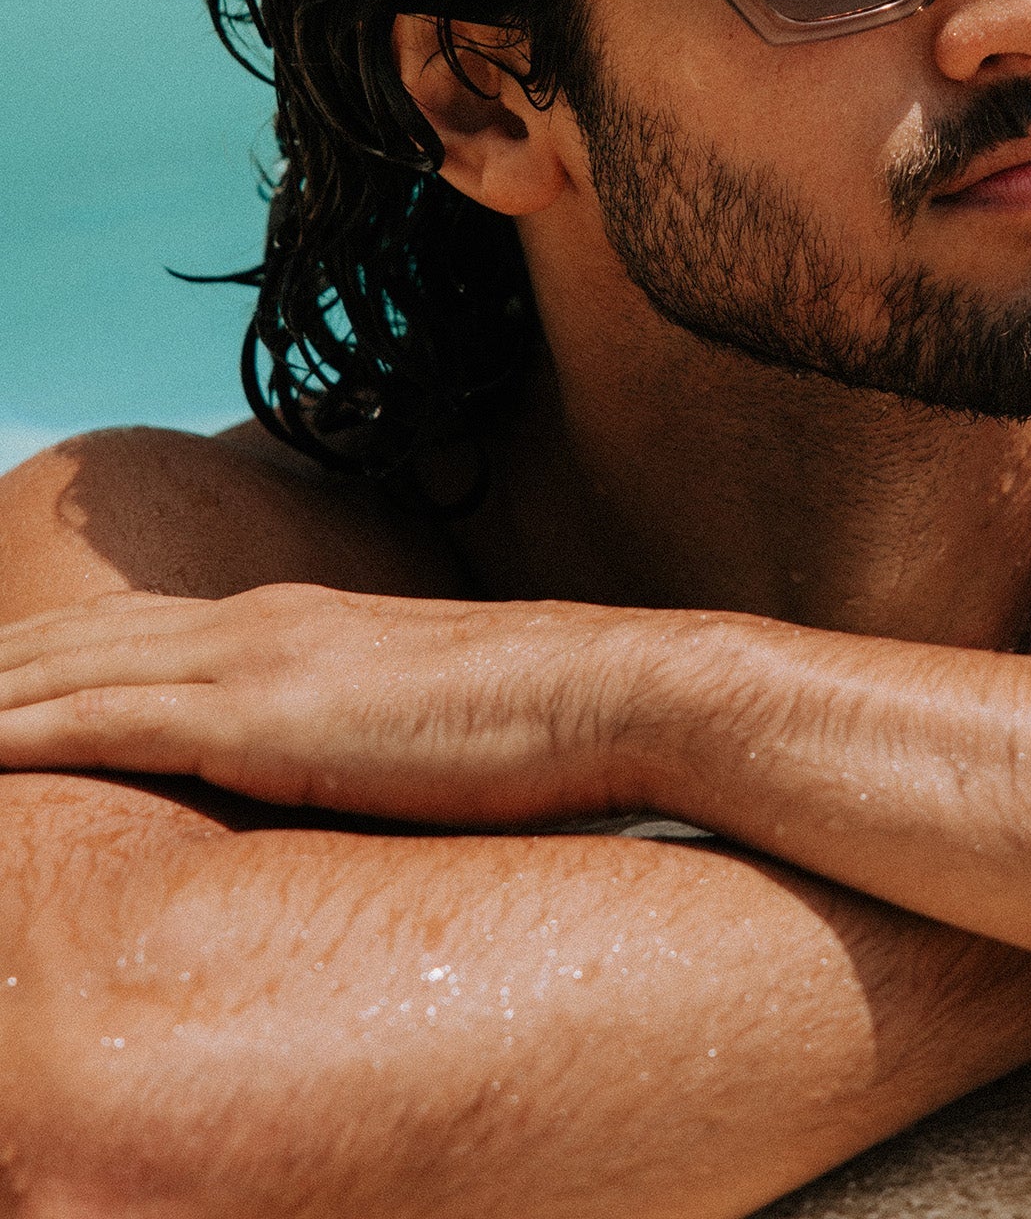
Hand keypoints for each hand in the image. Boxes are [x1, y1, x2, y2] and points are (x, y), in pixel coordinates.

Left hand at [0, 583, 655, 824]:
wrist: (605, 692)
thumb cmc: (537, 723)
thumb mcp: (422, 717)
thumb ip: (356, 730)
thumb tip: (337, 773)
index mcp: (294, 624)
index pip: (135, 632)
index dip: (50, 653)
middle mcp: (259, 624)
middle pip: (81, 637)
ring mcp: (258, 661)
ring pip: (73, 669)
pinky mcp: (264, 718)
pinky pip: (106, 722)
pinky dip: (24, 729)